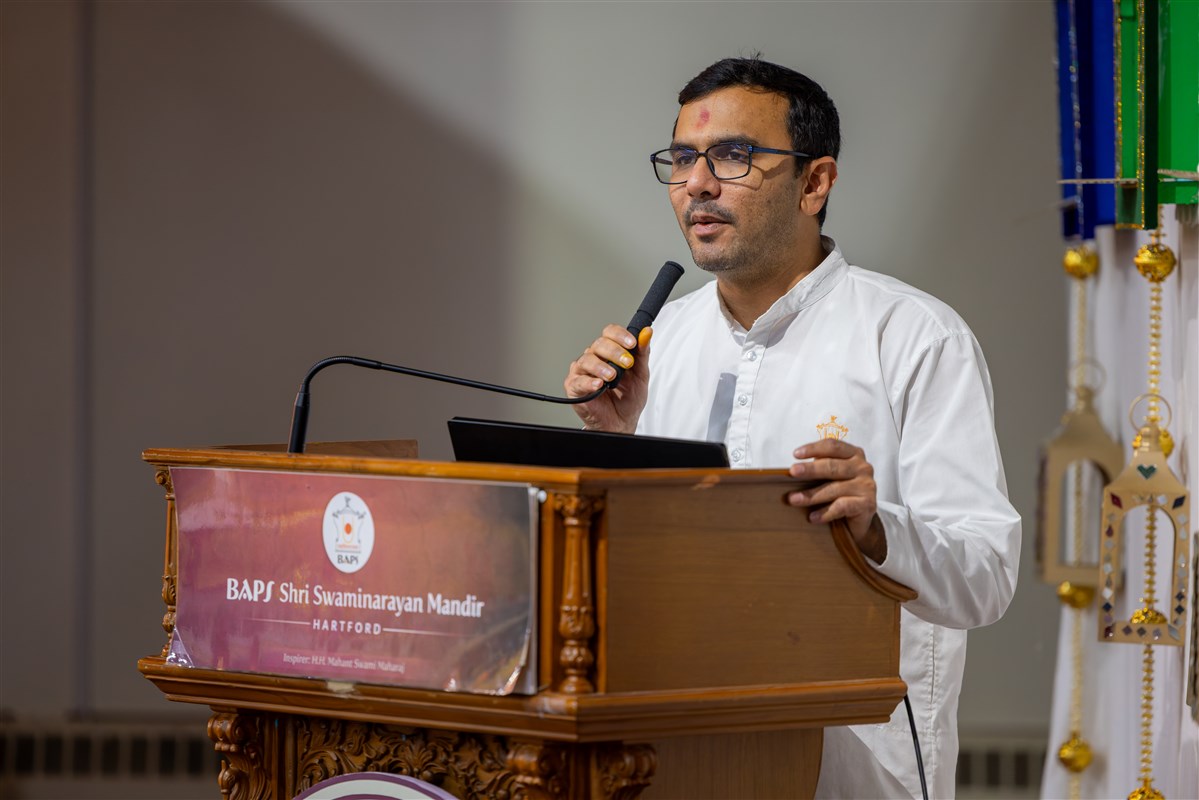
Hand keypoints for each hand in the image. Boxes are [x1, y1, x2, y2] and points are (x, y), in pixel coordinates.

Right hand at [564, 325, 651, 433]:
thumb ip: (642, 354)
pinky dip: (589, 382)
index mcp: (610, 352)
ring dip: (601, 367)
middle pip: (599, 344)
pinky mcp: (574, 387)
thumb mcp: (640, 375)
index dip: (620, 335)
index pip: (610, 333)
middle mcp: (595, 358)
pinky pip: (578, 381)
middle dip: (615, 352)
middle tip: (627, 363)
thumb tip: (647, 333)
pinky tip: (598, 385)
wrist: (622, 423)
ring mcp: (582, 372)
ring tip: (612, 377)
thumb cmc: (628, 399)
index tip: (632, 343)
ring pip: (587, 360)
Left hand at [786, 438, 886, 561]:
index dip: (814, 448)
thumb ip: (818, 470)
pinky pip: (842, 506)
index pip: (833, 446)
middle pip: (832, 466)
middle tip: (792, 473)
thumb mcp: (830, 478)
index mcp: (853, 454)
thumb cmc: (840, 494)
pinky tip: (813, 517)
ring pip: (835, 488)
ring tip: (794, 500)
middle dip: (810, 470)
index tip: (796, 454)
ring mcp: (867, 486)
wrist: (859, 521)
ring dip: (812, 495)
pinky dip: (825, 512)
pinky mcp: (868, 504)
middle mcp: (863, 467)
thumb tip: (790, 472)